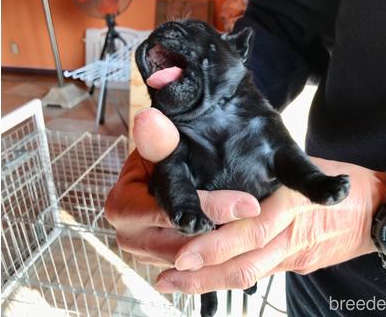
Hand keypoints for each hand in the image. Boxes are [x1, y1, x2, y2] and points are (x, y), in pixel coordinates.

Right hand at [104, 108, 260, 265]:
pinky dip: (221, 255)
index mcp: (122, 207)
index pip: (169, 214)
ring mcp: (147, 253)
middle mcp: (130, 236)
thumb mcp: (163, 145)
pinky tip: (248, 240)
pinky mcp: (164, 261)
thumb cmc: (163, 152)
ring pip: (192, 263)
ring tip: (261, 231)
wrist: (161, 167)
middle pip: (181, 247)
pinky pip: (196, 266)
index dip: (209, 209)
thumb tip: (148, 119)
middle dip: (223, 235)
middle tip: (263, 220)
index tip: (247, 205)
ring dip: (226, 249)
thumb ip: (160, 140)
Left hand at [153, 159, 385, 293]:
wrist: (380, 212)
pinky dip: (231, 277)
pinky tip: (208, 278)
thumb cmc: (343, 181)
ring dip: (210, 282)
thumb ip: (269, 179)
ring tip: (176, 282)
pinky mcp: (299, 265)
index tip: (182, 254)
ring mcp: (296, 255)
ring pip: (250, 275)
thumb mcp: (307, 166)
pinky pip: (262, 273)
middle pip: (245, 263)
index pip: (251, 231)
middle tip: (166, 278)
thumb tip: (228, 188)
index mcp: (294, 203)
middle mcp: (293, 235)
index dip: (216, 245)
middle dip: (202, 275)